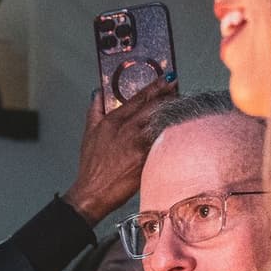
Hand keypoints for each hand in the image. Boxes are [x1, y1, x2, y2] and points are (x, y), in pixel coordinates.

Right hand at [62, 79, 176, 222]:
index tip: (168, 78)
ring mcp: (138, 143)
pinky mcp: (147, 157)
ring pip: (163, 120)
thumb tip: (97, 93)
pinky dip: (174, 132)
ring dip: (174, 112)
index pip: (139, 97)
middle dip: (170, 95)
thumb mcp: (88, 133)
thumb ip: (95, 109)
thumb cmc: (92, 167)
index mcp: (113, 121)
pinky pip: (165, 140)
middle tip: (178, 90)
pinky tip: (181, 129)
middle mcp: (127, 129)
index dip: (156, 86)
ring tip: (182, 108)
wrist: (93, 192)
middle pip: (155, 105)